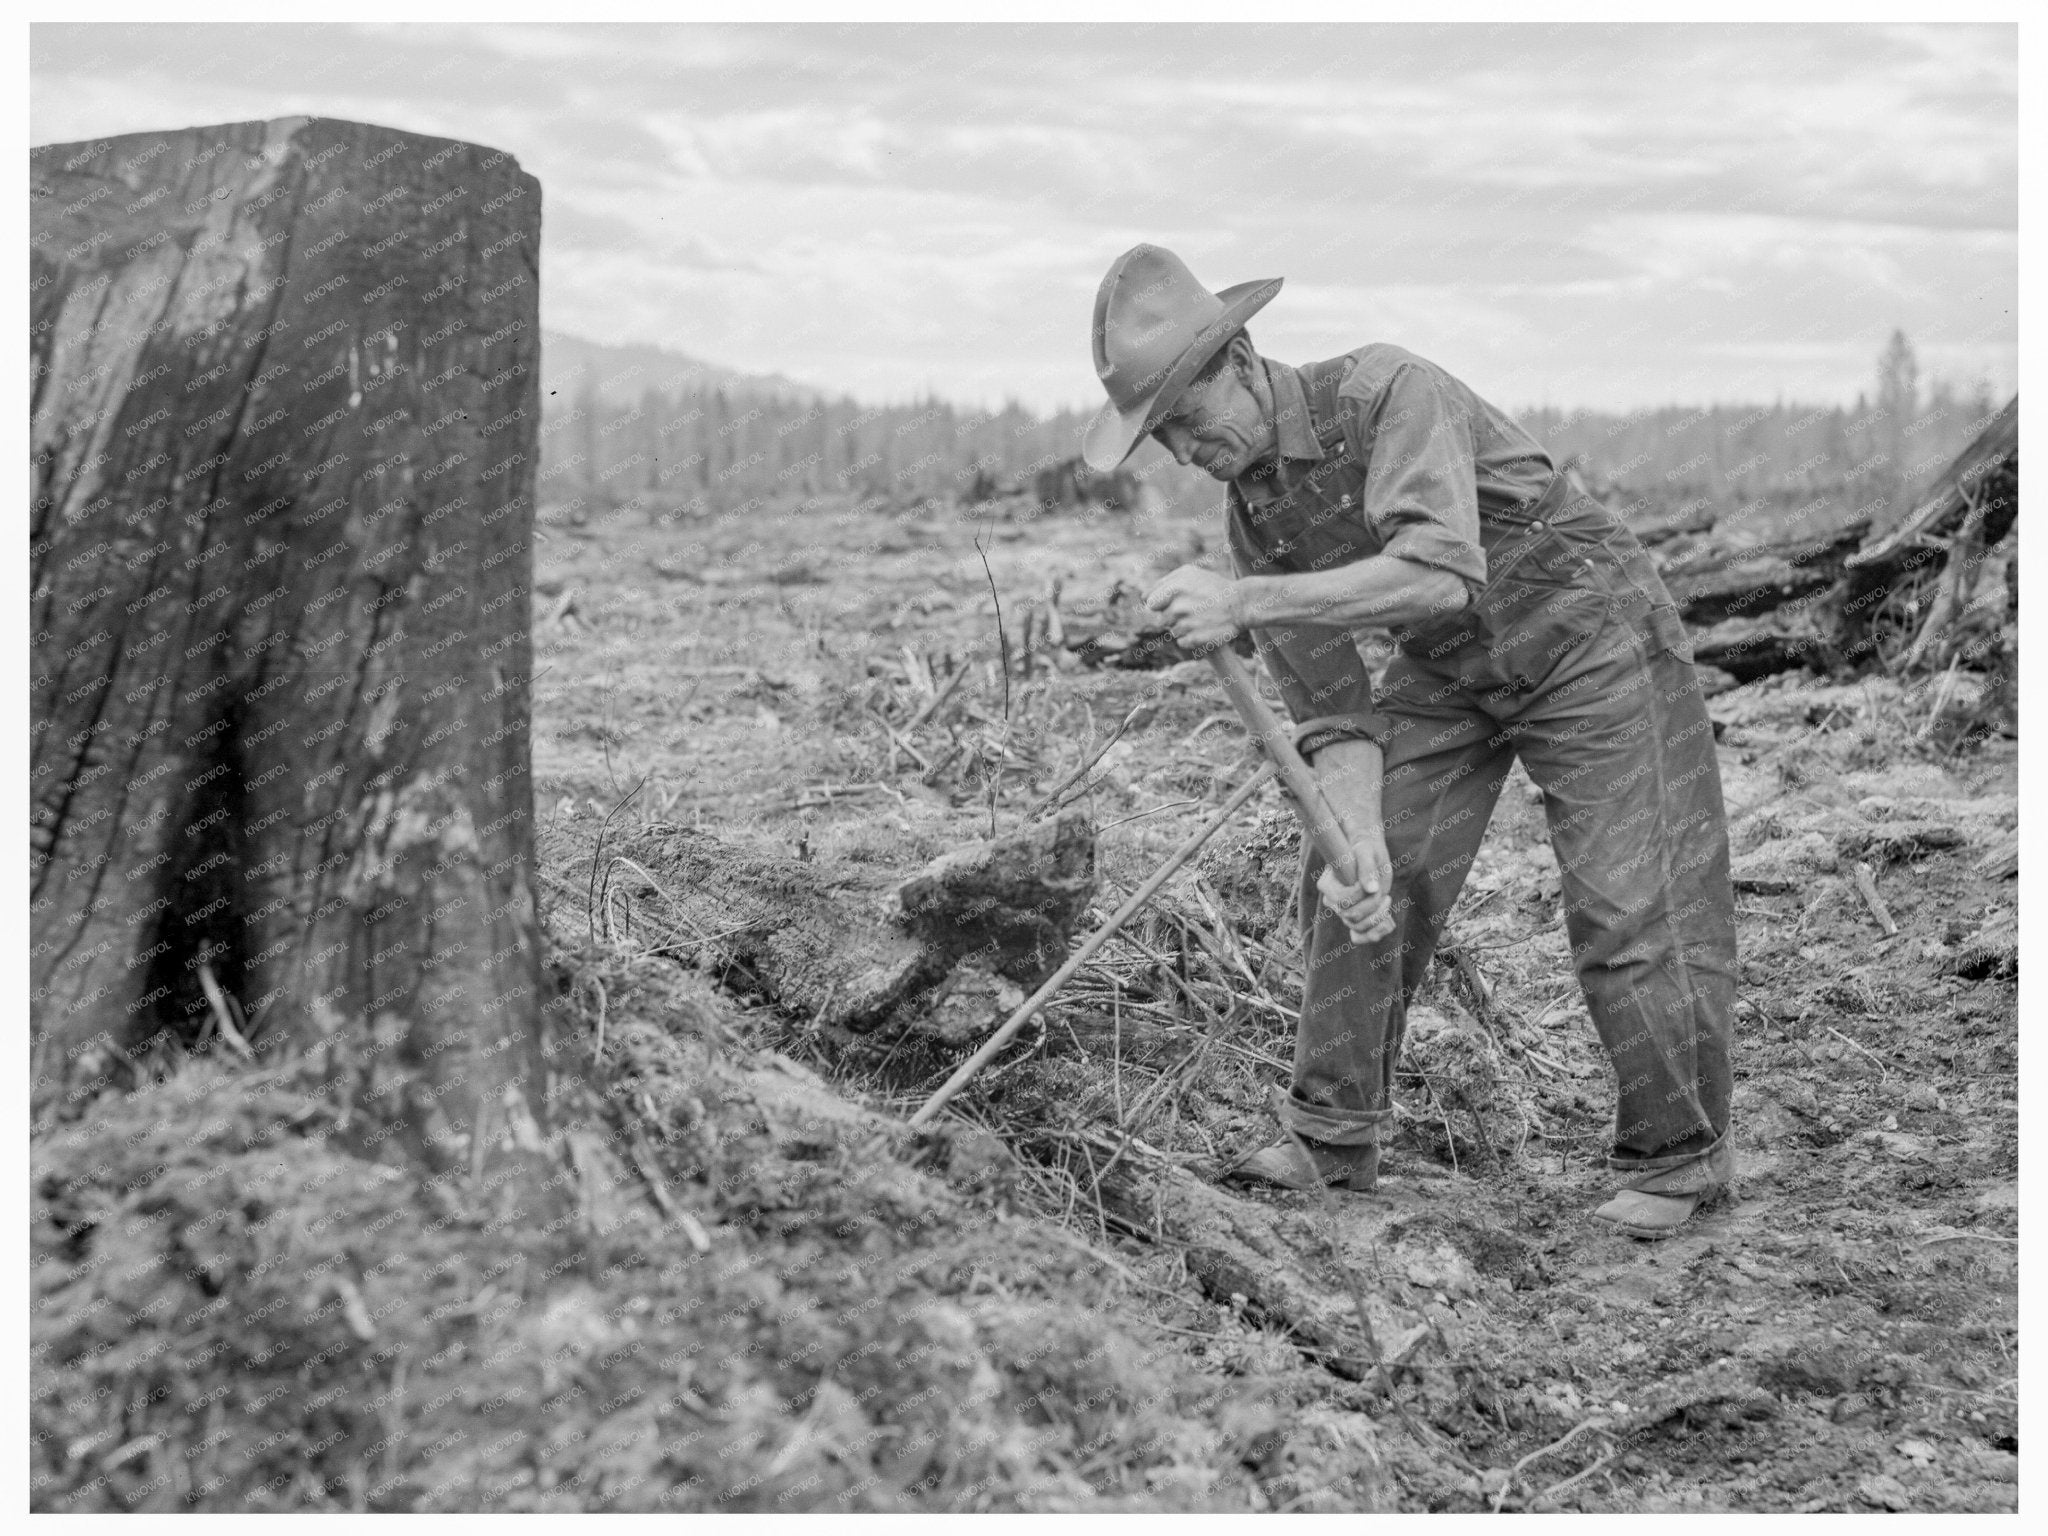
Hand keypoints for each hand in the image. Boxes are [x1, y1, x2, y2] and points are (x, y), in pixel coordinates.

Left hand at [1144, 564, 1241, 652]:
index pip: (1151, 603)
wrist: (1241, 603)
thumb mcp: (1189, 574)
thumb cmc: (1213, 587)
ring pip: (1172, 631)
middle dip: (1173, 617)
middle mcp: (1178, 607)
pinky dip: (1191, 638)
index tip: (1175, 602)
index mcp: (1174, 588)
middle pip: (1162, 619)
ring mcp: (1186, 625)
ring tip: (1201, 618)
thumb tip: (1143, 597)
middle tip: (1192, 611)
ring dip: (1184, 627)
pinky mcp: (1194, 640)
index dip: (1161, 604)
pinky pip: (1182, 642)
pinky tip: (1204, 628)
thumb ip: (1163, 582)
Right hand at [1316, 828, 1394, 944]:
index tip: (1370, 883)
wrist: (1372, 857)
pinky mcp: (1356, 919)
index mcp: (1327, 885)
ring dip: (1378, 917)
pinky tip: (1389, 922)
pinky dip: (1376, 934)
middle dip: (1372, 905)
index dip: (1359, 895)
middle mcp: (1332, 901)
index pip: (1341, 901)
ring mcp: (1344, 912)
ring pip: (1358, 928)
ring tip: (1387, 900)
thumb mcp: (1367, 853)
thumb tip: (1372, 889)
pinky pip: (1360, 937)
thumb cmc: (1366, 850)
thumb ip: (1367, 868)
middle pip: (1351, 916)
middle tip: (1382, 890)